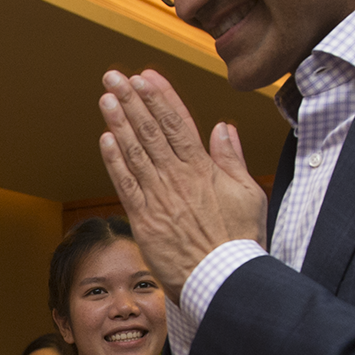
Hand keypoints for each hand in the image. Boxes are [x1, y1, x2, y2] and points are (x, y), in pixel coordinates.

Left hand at [97, 68, 265, 299]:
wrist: (222, 279)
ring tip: (106, 98)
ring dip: (119, 122)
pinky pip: (126, 185)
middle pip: (151, 131)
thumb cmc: (239, 240)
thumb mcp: (248, 193)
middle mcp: (178, 178)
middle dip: (132, 100)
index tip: (145, 76)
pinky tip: (105, 139)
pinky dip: (114, 161)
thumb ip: (232, 159)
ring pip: (135, 152)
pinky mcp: (144, 220)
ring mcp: (159, 198)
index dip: (160, 97)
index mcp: (204, 169)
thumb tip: (223, 127)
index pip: (178, 123)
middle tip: (115, 76)